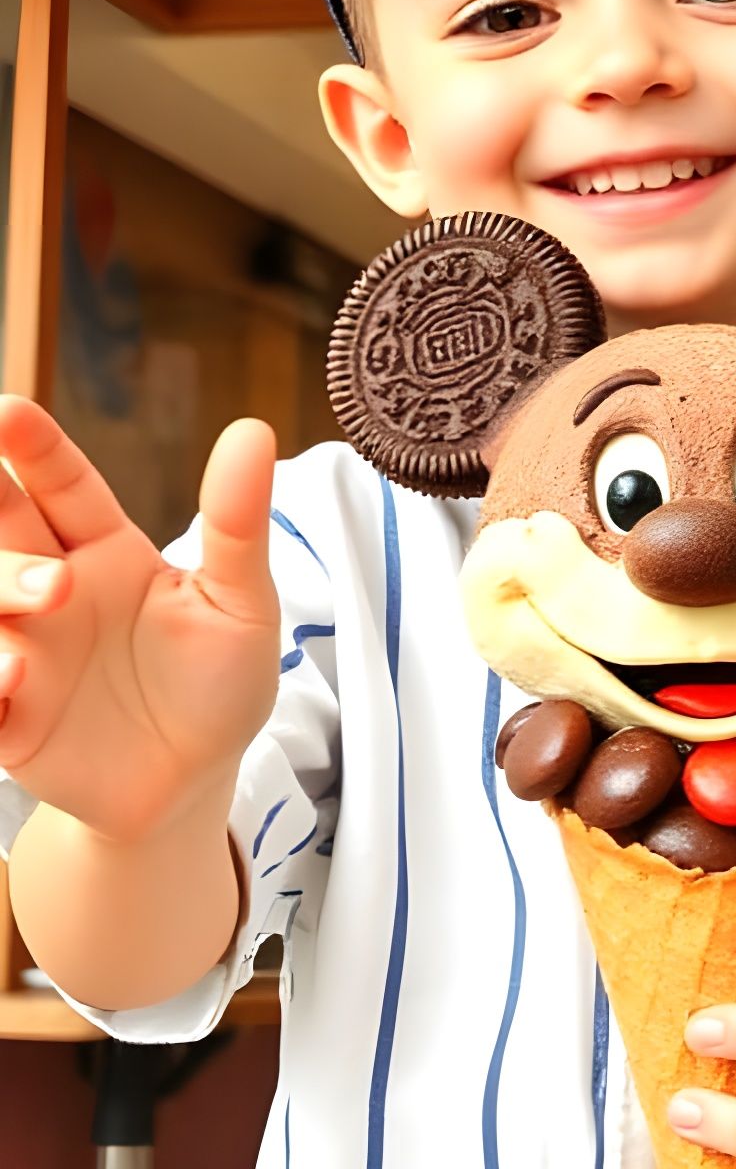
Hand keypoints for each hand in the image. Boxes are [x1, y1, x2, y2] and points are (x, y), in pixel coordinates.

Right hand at [0, 398, 281, 843]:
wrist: (195, 783)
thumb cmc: (220, 681)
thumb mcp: (241, 603)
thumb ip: (237, 523)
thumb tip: (254, 429)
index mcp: (106, 550)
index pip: (62, 485)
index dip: (33, 448)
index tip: (8, 410)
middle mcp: (51, 590)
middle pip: (4, 533)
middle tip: (54, 562)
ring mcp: (22, 652)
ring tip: (43, 612)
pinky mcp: (6, 720)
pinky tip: (12, 685)